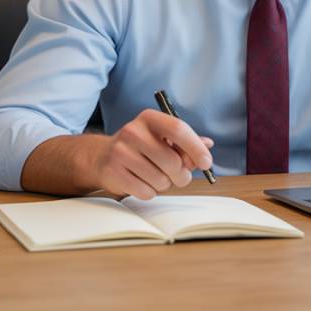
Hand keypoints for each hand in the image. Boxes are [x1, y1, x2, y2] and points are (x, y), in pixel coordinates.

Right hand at [91, 109, 213, 199]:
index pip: (178, 129)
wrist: (103, 157)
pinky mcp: (114, 172)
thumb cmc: (140, 148)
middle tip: (178, 176)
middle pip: (172, 161)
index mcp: (149, 118)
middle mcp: (133, 131)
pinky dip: (149, 192)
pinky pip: (146, 191)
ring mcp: (121, 151)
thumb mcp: (162, 139)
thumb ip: (186, 143)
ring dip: (164, 184)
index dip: (195, 148)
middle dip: (181, 175)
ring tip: (154, 176)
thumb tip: (207, 145)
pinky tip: (141, 182)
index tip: (206, 163)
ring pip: (160, 180)